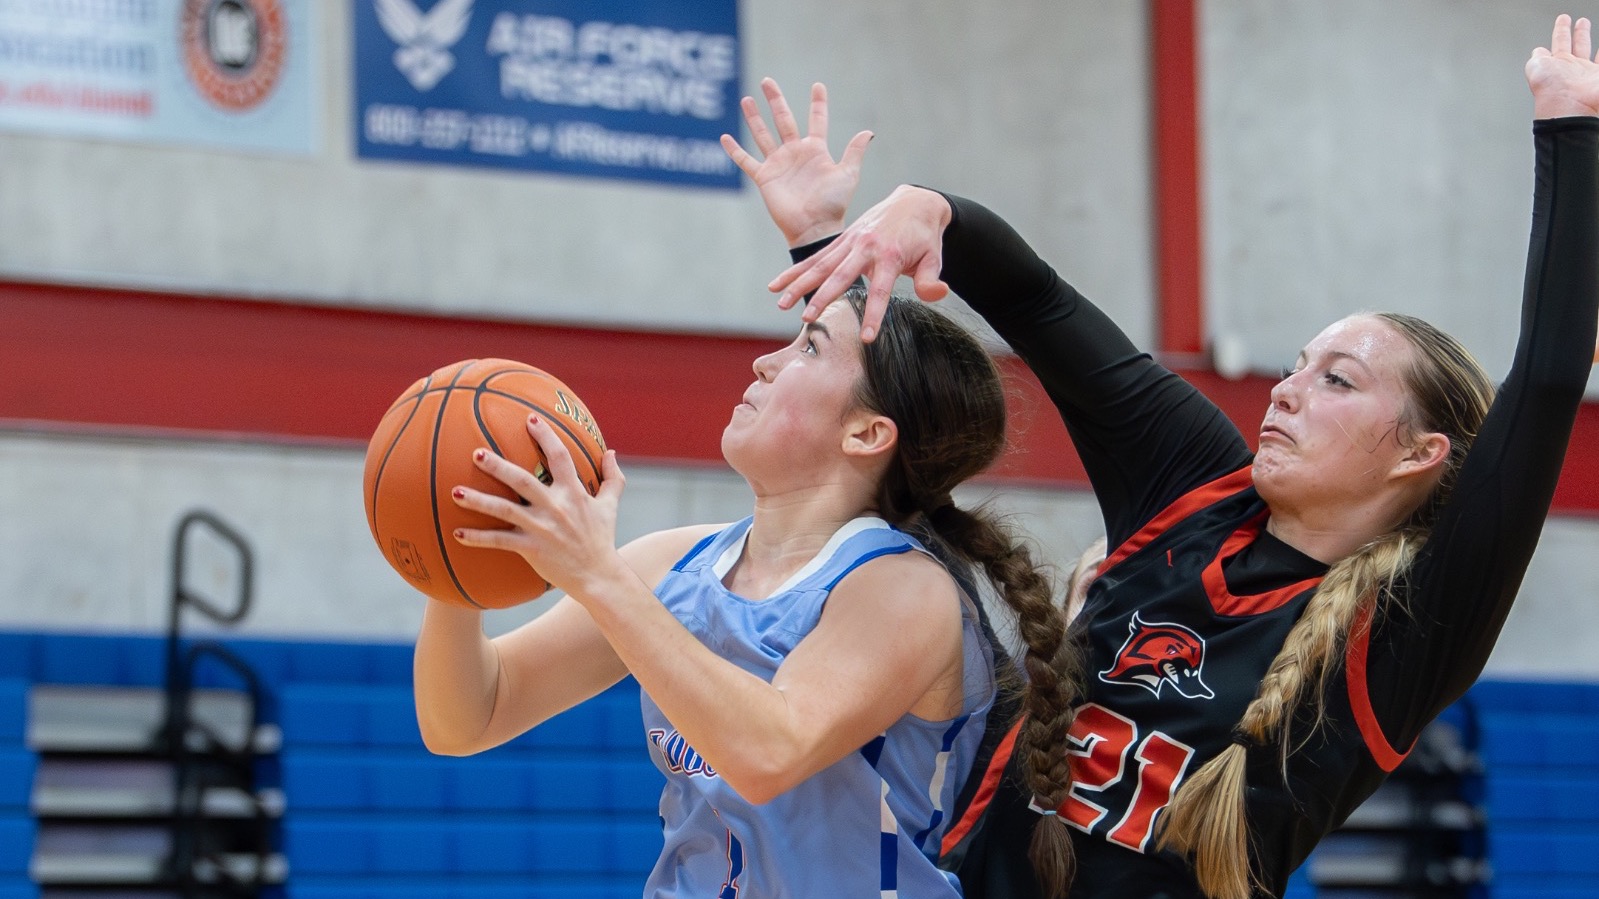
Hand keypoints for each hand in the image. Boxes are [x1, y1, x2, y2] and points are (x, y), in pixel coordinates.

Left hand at [451, 415, 628, 599]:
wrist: (598, 576)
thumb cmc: (602, 539)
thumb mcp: (611, 506)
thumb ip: (613, 478)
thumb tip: (612, 452)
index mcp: (574, 492)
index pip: (559, 457)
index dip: (545, 436)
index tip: (529, 419)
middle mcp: (555, 506)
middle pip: (522, 480)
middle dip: (498, 466)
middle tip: (476, 452)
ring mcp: (541, 528)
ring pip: (504, 510)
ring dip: (478, 500)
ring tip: (454, 491)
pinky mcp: (531, 549)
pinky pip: (500, 541)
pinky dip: (478, 539)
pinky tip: (457, 533)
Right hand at [721, 78, 872, 246]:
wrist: (814, 227)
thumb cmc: (833, 203)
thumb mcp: (847, 174)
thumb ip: (854, 152)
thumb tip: (868, 132)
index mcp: (816, 150)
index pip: (817, 120)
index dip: (818, 103)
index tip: (818, 85)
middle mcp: (795, 153)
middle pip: (783, 119)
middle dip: (775, 100)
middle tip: (767, 81)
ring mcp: (778, 164)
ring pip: (763, 135)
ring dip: (754, 118)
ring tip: (746, 99)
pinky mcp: (765, 178)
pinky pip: (746, 161)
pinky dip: (735, 151)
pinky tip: (724, 137)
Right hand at [767, 185, 953, 341]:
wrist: (915, 201)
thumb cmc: (925, 236)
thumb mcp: (934, 257)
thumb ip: (931, 279)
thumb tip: (938, 294)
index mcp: (891, 255)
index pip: (880, 290)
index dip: (874, 314)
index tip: (865, 337)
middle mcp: (866, 247)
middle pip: (841, 276)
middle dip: (823, 297)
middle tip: (806, 317)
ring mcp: (851, 241)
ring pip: (821, 265)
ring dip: (799, 284)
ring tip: (780, 303)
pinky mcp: (842, 239)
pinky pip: (815, 257)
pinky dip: (795, 271)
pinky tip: (776, 285)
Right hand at [1527, 14, 1598, 117]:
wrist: (1565, 106)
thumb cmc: (1591, 100)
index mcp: (1592, 74)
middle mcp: (1576, 70)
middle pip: (1580, 46)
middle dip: (1582, 34)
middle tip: (1583, 22)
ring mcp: (1558, 68)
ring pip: (1560, 45)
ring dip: (1562, 33)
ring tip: (1564, 21)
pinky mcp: (1540, 68)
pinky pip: (1538, 58)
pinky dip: (1538, 54)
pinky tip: (1539, 51)